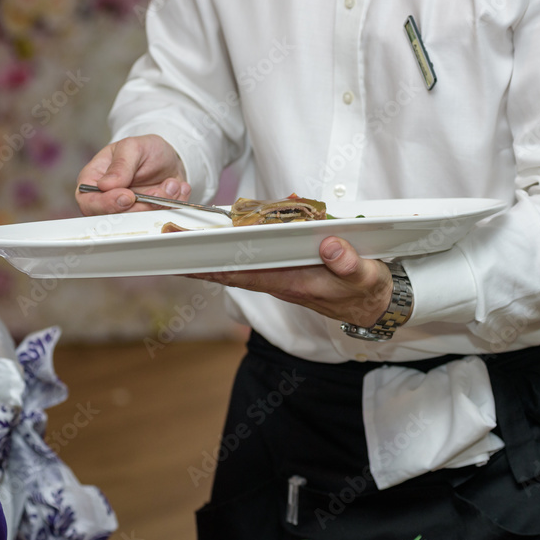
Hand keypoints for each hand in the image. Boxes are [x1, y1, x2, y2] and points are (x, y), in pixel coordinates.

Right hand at [76, 134, 189, 215]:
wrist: (170, 157)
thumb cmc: (145, 150)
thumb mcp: (132, 147)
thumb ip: (120, 165)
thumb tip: (105, 185)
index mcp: (95, 181)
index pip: (88, 202)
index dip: (107, 204)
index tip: (128, 196)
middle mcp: (109, 200)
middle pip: (115, 217)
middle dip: (142, 207)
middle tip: (159, 191)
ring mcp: (130, 211)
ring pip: (140, 221)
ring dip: (160, 204)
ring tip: (171, 184)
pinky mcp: (149, 216)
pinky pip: (160, 220)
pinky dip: (173, 205)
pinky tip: (177, 187)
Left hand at [190, 236, 393, 326]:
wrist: (373, 305)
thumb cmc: (366, 291)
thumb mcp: (365, 277)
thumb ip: (349, 263)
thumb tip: (330, 246)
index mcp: (292, 283)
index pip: (243, 274)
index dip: (212, 266)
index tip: (183, 258)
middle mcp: (279, 280)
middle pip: (230, 268)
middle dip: (198, 256)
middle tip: (167, 236)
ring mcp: (280, 275)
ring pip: (237, 263)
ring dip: (210, 252)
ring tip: (180, 234)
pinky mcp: (284, 269)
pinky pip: (252, 258)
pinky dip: (233, 247)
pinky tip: (220, 234)